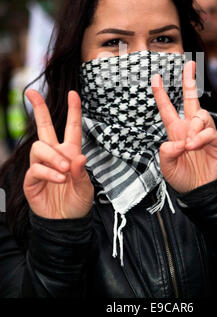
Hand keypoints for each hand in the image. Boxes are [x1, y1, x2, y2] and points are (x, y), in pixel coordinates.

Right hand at [24, 90, 93, 218]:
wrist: (65, 223)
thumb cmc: (78, 203)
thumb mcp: (86, 188)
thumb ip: (82, 173)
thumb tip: (79, 157)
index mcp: (71, 153)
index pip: (72, 127)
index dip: (73, 110)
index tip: (73, 93)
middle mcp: (55, 155)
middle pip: (44, 127)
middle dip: (38, 109)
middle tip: (31, 93)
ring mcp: (42, 166)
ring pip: (39, 147)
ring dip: (53, 157)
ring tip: (64, 170)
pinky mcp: (32, 179)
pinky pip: (36, 168)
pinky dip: (49, 173)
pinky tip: (59, 180)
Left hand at [152, 61, 216, 192]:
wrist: (201, 191)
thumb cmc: (183, 178)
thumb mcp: (167, 168)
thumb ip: (166, 154)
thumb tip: (174, 142)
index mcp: (176, 131)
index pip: (167, 109)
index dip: (161, 94)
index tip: (155, 78)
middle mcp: (190, 127)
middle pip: (191, 99)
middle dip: (190, 80)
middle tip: (189, 64)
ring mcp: (203, 133)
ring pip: (201, 114)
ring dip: (194, 126)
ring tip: (189, 144)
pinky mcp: (216, 141)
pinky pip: (209, 131)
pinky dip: (201, 137)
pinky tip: (194, 145)